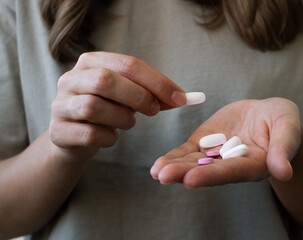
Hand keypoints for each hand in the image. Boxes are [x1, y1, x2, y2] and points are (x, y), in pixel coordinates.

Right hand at [49, 52, 185, 160]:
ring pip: (94, 107)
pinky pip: (89, 134)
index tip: (179, 98)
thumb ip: (152, 95)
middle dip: (138, 96)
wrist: (73, 138)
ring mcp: (60, 105)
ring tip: (129, 123)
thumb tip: (181, 98)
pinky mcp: (58, 131)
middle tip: (155, 110)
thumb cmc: (106, 111)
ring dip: (122, 118)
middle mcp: (70, 79)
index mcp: (90, 62)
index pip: (127, 63)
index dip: (156, 81)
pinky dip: (109, 138)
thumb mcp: (128, 97)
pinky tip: (111, 137)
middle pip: (105, 80)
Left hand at [150, 98, 300, 187]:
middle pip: (207, 170)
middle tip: (163, 176)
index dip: (212, 175)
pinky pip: (188, 151)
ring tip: (156, 172)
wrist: (266, 114)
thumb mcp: (287, 128)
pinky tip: (158, 165)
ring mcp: (216, 154)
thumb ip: (283, 148)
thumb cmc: (281, 121)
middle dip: (184, 173)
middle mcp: (231, 164)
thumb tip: (283, 172)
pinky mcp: (205, 143)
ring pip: (193, 162)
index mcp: (253, 164)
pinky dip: (174, 157)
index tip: (191, 179)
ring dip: (174, 167)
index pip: (231, 171)